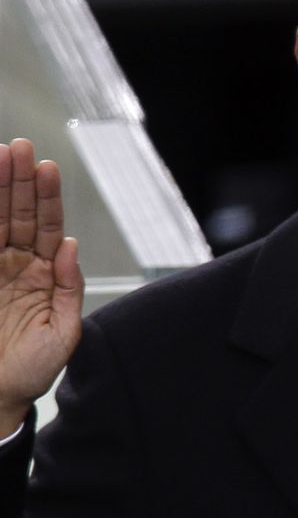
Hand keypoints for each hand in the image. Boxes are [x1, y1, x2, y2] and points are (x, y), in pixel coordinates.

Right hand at [0, 140, 82, 439]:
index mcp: (43, 276)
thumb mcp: (62, 333)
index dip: (46, 198)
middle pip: (17, 213)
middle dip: (19, 180)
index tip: (46, 167)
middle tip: (20, 147)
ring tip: (0, 155)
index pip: (45, 227)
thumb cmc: (31, 370)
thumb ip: (69, 288)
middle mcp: (15, 266)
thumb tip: (70, 246)